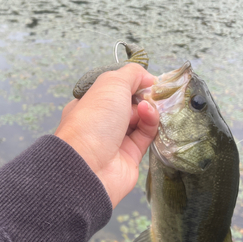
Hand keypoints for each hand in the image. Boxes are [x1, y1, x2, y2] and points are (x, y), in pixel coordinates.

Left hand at [55, 63, 158, 207]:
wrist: (89, 167)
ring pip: (140, 119)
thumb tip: (147, 77)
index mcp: (89, 104)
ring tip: (148, 106)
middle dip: (143, 96)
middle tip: (153, 93)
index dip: (131, 82)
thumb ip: (131, 74)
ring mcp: (115, 140)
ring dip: (148, 109)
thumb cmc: (93, 120)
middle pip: (129, 104)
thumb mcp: (111, 84)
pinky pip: (146, 135)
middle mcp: (101, 122)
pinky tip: (149, 115)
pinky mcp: (130, 156)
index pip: (114, 89)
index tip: (147, 79)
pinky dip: (151, 123)